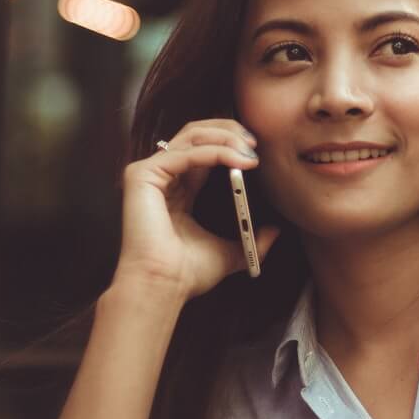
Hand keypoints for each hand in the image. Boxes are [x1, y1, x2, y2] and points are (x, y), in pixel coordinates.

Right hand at [112, 118, 280, 300]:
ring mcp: (149, 174)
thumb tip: (275, 231)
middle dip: (229, 132)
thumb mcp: (230, 251)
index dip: (230, 143)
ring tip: (250, 151)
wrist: (164, 286)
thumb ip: (250, 239)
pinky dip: (214, 152)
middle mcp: (162, 176)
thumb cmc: (187, 273)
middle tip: (255, 142)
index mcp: (178, 189)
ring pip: (191, 136)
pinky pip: (185, 153)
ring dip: (225, 139)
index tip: (257, 150)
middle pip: (196, 133)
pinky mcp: (142, 175)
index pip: (204, 149)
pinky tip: (237, 160)